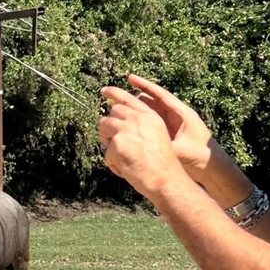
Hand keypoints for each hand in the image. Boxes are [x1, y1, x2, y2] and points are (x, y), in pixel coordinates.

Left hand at [98, 84, 182, 199]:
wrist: (166, 179)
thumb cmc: (163, 165)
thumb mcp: (157, 137)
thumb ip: (141, 126)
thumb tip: (118, 123)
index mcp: (150, 117)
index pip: (128, 98)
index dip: (114, 92)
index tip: (104, 91)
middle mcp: (138, 119)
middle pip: (113, 111)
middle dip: (110, 125)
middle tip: (115, 142)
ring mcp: (126, 129)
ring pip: (104, 127)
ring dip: (108, 143)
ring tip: (122, 158)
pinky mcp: (117, 143)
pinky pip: (106, 152)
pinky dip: (113, 164)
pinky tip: (126, 169)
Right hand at [115, 75, 214, 179]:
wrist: (212, 166)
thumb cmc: (200, 156)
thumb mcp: (181, 150)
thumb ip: (165, 145)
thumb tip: (147, 143)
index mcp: (182, 113)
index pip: (160, 95)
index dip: (144, 85)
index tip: (129, 78)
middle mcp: (176, 116)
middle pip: (152, 102)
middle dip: (136, 98)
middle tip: (117, 95)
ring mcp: (172, 125)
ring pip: (150, 112)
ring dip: (136, 110)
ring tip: (117, 109)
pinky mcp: (169, 134)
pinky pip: (152, 124)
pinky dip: (141, 122)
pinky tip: (127, 125)